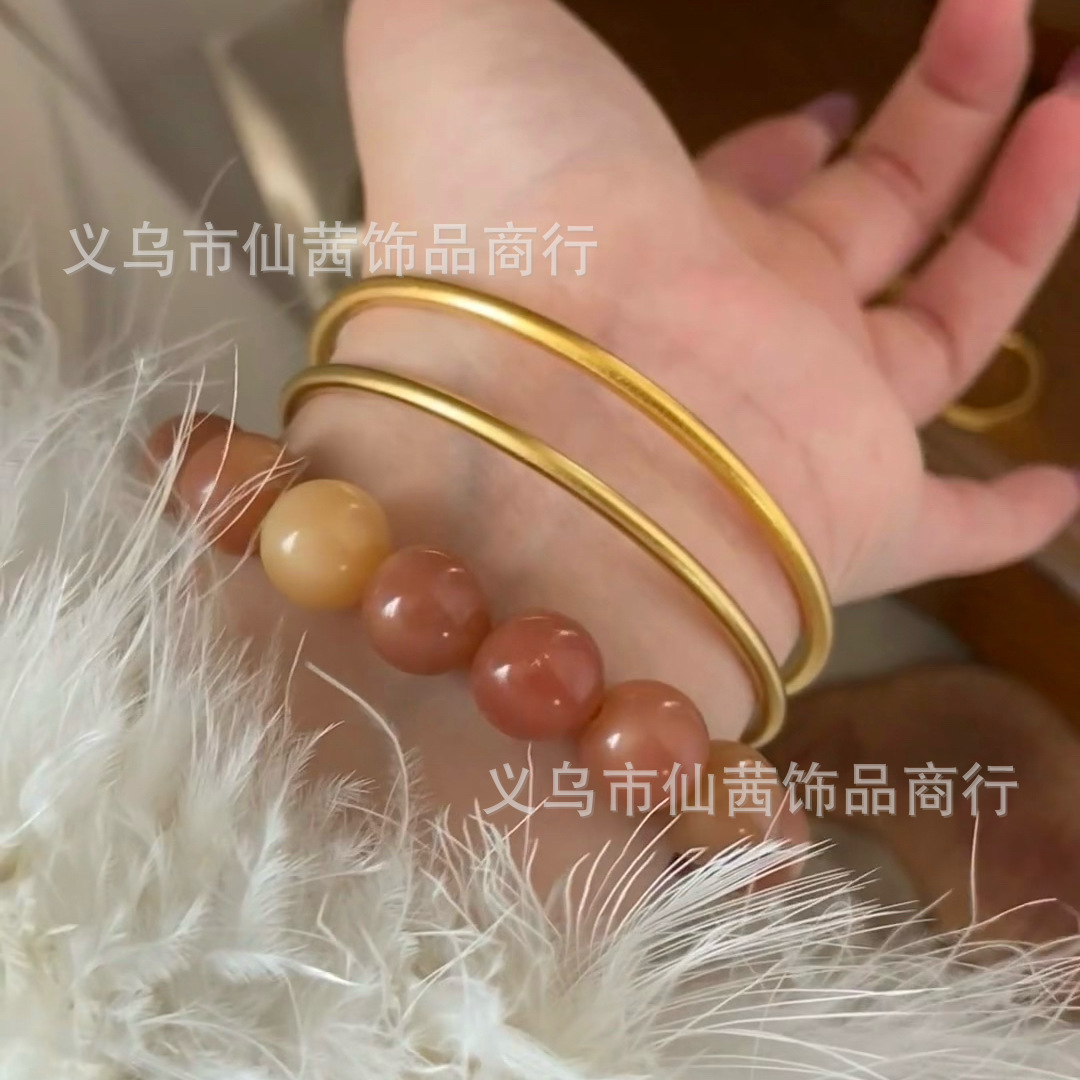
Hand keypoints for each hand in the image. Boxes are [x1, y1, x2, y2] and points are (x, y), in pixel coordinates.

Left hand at [339, 0, 1079, 608]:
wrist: (531, 418)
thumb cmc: (501, 208)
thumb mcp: (459, 37)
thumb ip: (491, 3)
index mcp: (662, 232)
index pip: (742, 187)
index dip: (786, 143)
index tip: (824, 102)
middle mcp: (740, 327)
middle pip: (865, 223)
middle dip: (939, 128)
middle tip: (998, 35)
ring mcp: (807, 419)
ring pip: (943, 329)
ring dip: (1022, 226)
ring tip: (1077, 110)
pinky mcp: (860, 511)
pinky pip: (948, 529)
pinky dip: (1006, 517)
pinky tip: (1056, 489)